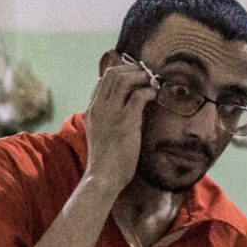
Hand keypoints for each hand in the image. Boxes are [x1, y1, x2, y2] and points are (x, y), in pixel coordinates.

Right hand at [84, 58, 156, 191]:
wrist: (103, 177)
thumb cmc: (106, 161)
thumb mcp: (101, 134)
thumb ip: (109, 119)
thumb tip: (130, 108)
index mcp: (92, 110)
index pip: (102, 80)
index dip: (120, 73)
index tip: (134, 75)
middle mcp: (99, 107)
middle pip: (112, 74)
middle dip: (131, 69)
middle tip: (146, 74)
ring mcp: (111, 113)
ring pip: (124, 79)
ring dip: (141, 76)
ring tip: (152, 81)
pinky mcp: (125, 121)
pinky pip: (138, 96)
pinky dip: (148, 91)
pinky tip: (155, 95)